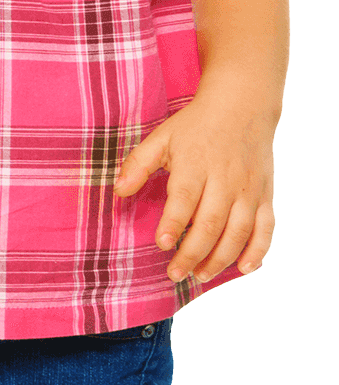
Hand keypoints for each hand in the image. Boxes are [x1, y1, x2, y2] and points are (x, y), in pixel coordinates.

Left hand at [114, 95, 277, 281]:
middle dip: (193, 252)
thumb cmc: (194, 127)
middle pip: (211, 222)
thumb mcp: (160, 138)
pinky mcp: (267, 195)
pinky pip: (267, 228)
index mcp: (196, 164)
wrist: (242, 108)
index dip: (174, 223)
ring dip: (222, 258)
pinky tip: (245, 269)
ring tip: (201, 276)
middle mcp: (225, 180)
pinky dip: (259, 250)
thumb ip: (138, 164)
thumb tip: (118, 191)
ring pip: (239, 230)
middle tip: (175, 273)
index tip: (162, 244)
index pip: (184, 199)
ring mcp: (249, 190)